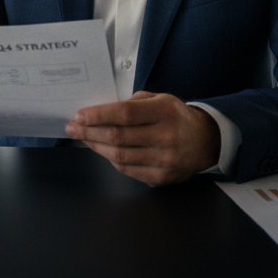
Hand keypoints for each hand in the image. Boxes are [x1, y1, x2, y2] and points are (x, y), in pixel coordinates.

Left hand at [64, 91, 219, 185]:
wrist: (204, 142)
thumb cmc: (175, 117)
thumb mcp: (159, 99)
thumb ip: (132, 103)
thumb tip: (100, 112)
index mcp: (165, 112)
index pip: (126, 114)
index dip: (99, 115)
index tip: (80, 115)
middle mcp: (166, 137)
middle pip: (118, 137)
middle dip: (89, 131)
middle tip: (72, 127)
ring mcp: (164, 160)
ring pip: (119, 156)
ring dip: (96, 146)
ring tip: (83, 137)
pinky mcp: (161, 177)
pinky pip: (127, 170)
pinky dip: (110, 159)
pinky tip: (102, 149)